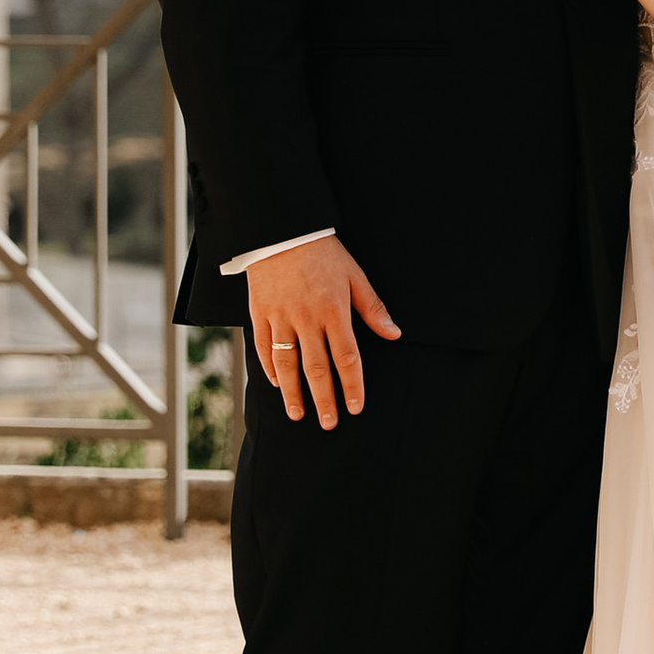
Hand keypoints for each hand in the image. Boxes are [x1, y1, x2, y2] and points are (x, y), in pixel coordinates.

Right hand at [242, 233, 401, 428]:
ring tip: (299, 415)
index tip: (356, 407)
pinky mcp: (260, 313)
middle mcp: (307, 318)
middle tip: (330, 423)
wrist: (283, 229)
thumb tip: (394, 334)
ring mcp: (280, 317)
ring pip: (287, 364)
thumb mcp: (354, 275)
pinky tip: (278, 385)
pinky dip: (270, 369)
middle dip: (324, 399)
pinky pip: (264, 347)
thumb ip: (372, 307)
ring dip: (294, 393)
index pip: (346, 357)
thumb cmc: (323, 252)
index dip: (352, 386)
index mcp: (334, 310)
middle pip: (317, 368)